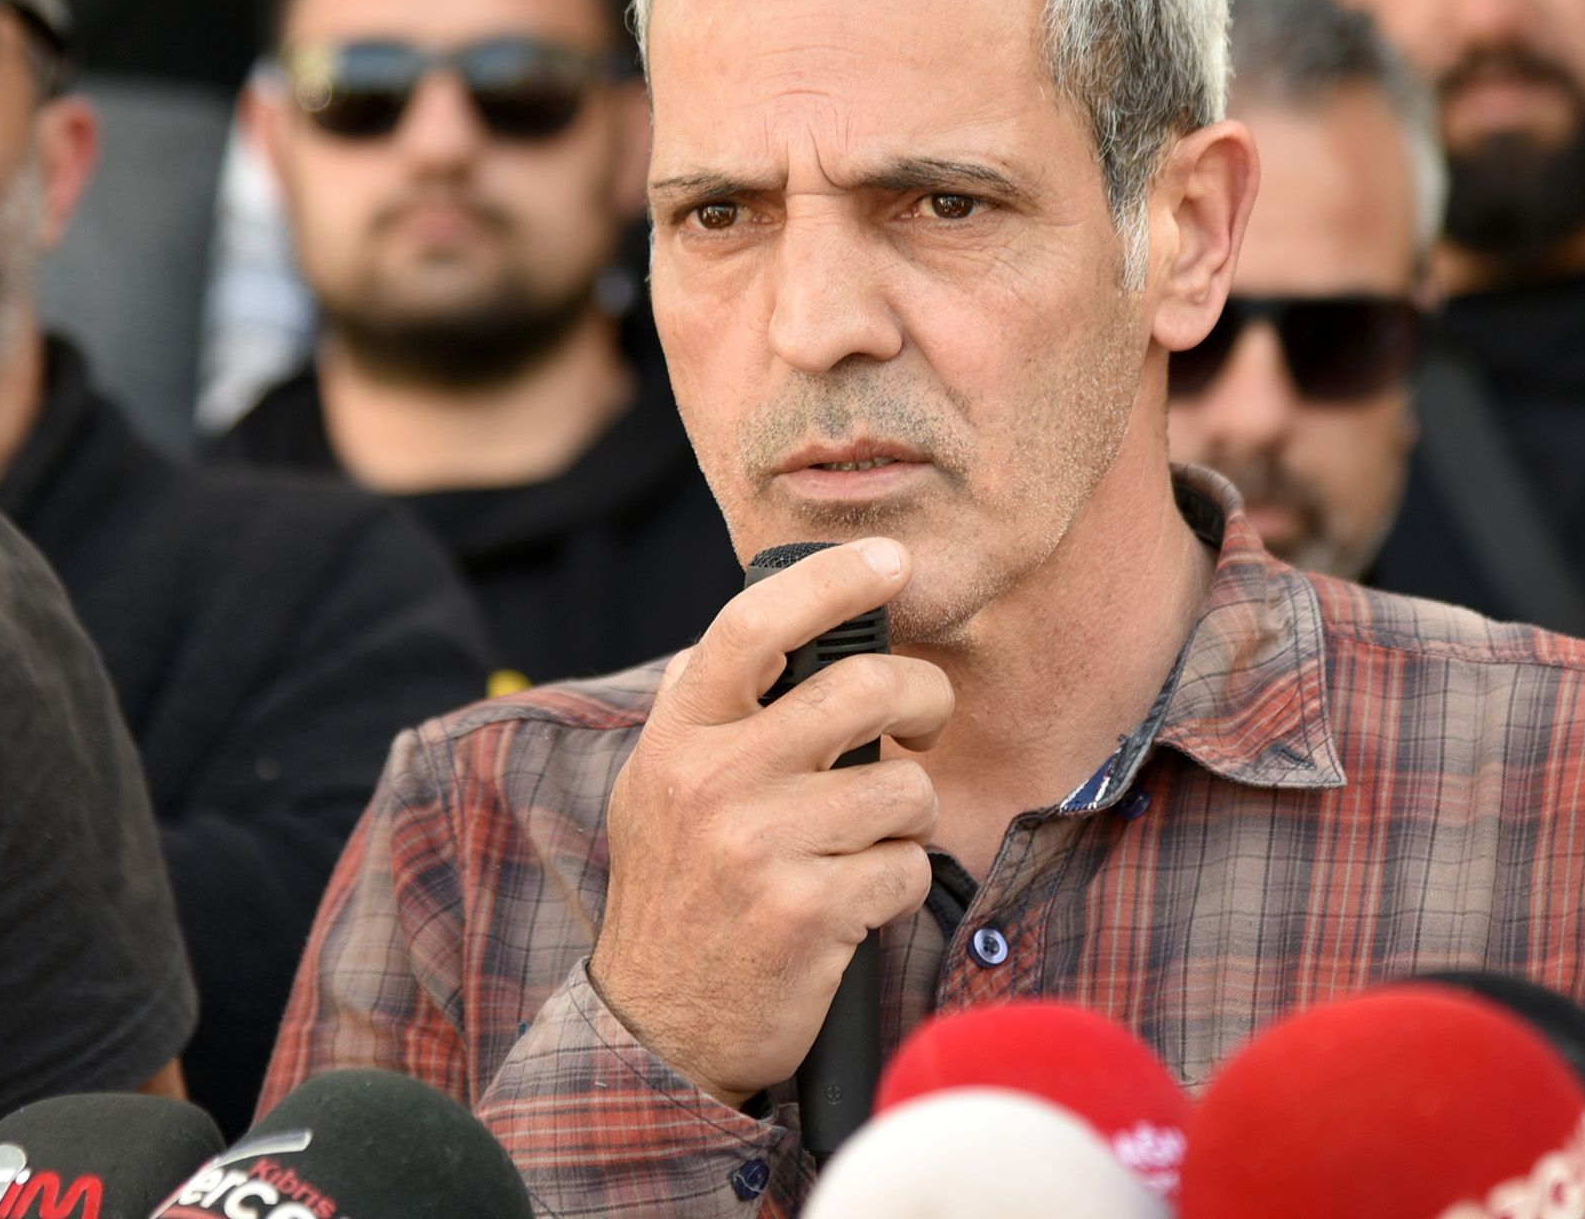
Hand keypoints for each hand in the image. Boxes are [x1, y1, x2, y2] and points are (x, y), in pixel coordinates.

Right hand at [588, 539, 953, 1106]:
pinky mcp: (809, 913)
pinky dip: (899, 883)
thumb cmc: (678, 891)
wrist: (658, 1025)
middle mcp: (714, 781)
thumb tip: (769, 624)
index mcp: (680, 736)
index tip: (889, 559)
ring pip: (905, 789)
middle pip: (862, 689)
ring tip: (873, 837)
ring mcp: (761, 848)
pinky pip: (906, 868)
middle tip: (926, 717)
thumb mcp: (659, 784)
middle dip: (923, 697)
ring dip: (912, 815)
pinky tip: (858, 900)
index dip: (832, 579)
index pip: (753, 626)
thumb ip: (705, 707)